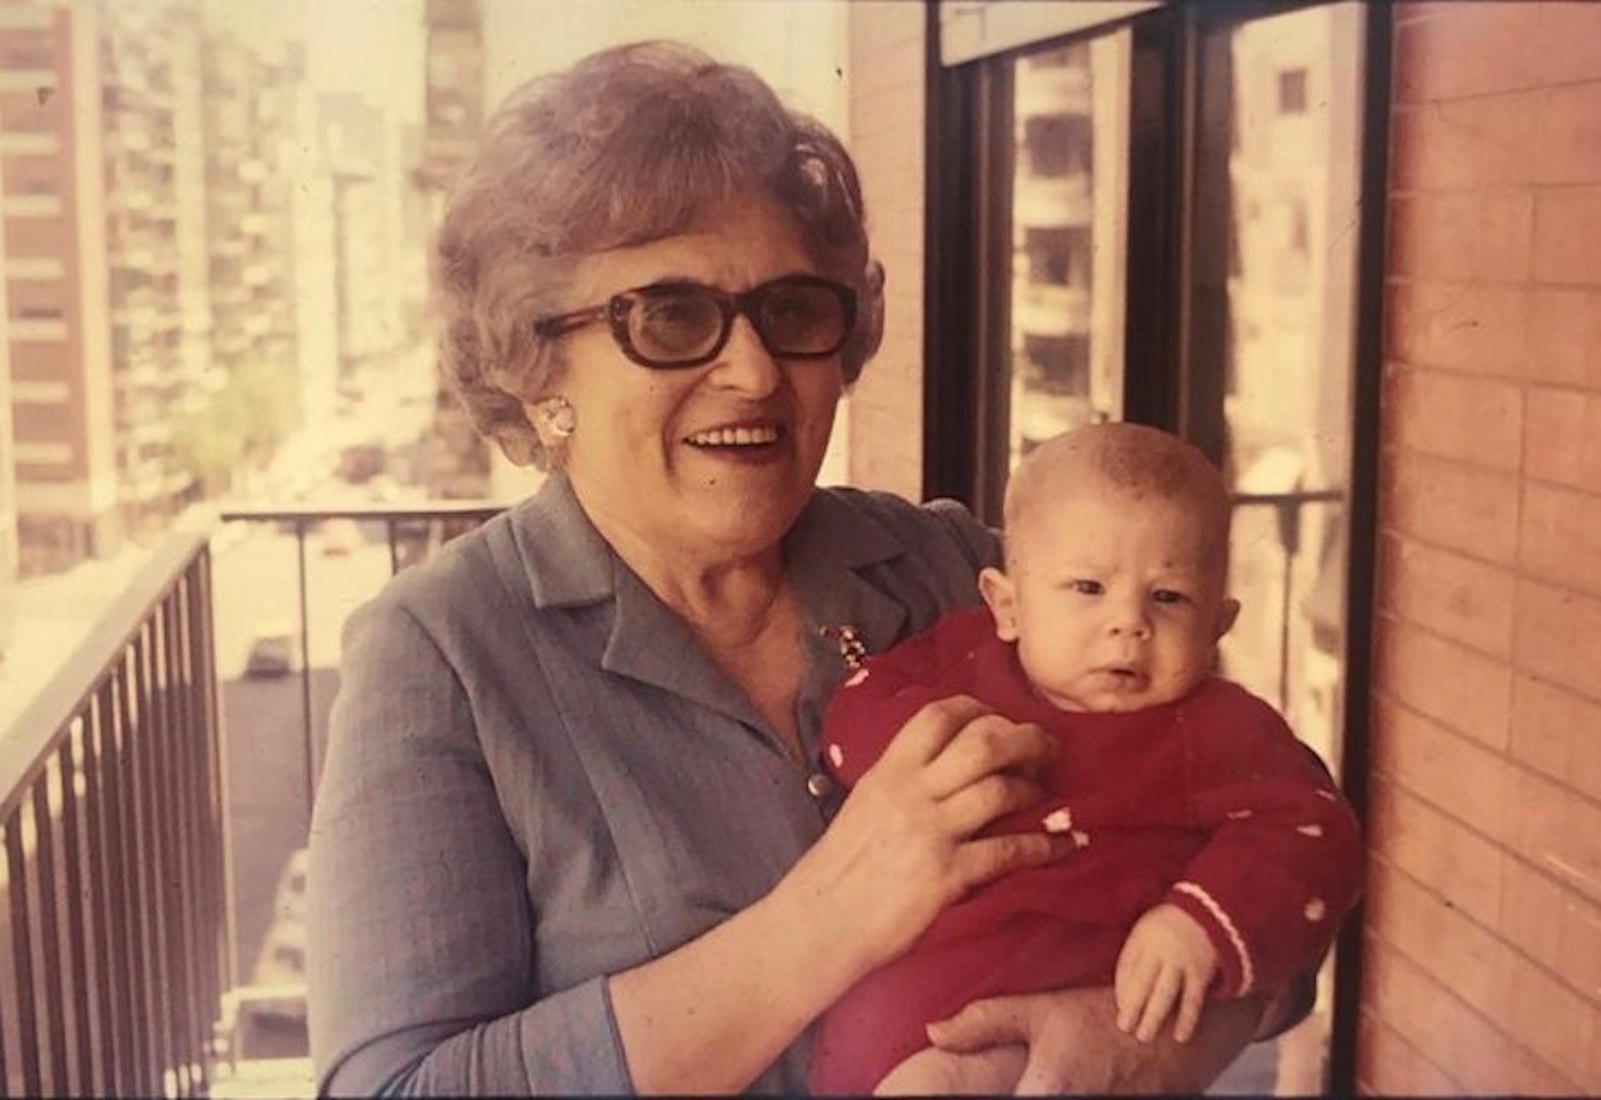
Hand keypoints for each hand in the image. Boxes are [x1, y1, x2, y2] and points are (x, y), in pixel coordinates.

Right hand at [780, 695, 1068, 972]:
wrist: (818, 924)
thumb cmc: (839, 869)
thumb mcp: (863, 805)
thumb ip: (901, 782)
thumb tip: (943, 768)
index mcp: (887, 771)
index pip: (938, 716)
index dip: (980, 709)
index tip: (1001, 719)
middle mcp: (910, 792)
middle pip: (982, 742)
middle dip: (1024, 738)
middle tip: (1046, 746)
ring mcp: (930, 832)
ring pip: (999, 788)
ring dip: (1033, 787)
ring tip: (1045, 793)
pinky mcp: (946, 875)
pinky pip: (1008, 850)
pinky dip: (1045, 845)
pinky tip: (1065, 844)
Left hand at [925, 985, 1261, 1094]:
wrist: (1177, 1030)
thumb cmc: (1105, 1015)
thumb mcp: (1042, 1009)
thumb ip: (984, 1022)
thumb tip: (932, 1033)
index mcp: (1046, 1094)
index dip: (984, 1094)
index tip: (970, 1087)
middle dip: (1016, 1090)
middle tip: (1021, 1073)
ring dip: (1040, 1092)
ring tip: (1040, 1076)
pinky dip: (1071, 1095)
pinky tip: (1073, 1080)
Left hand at [1114, 904, 1219, 1042]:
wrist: (1211, 910)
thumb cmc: (1172, 923)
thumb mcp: (1148, 927)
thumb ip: (1137, 952)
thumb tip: (1123, 990)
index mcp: (1142, 937)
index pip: (1126, 967)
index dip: (1121, 990)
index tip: (1121, 1008)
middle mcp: (1159, 950)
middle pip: (1141, 983)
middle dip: (1132, 1007)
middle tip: (1124, 1028)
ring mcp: (1180, 962)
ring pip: (1164, 994)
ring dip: (1153, 1017)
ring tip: (1144, 1037)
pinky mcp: (1201, 972)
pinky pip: (1192, 1000)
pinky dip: (1186, 1020)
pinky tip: (1181, 1036)